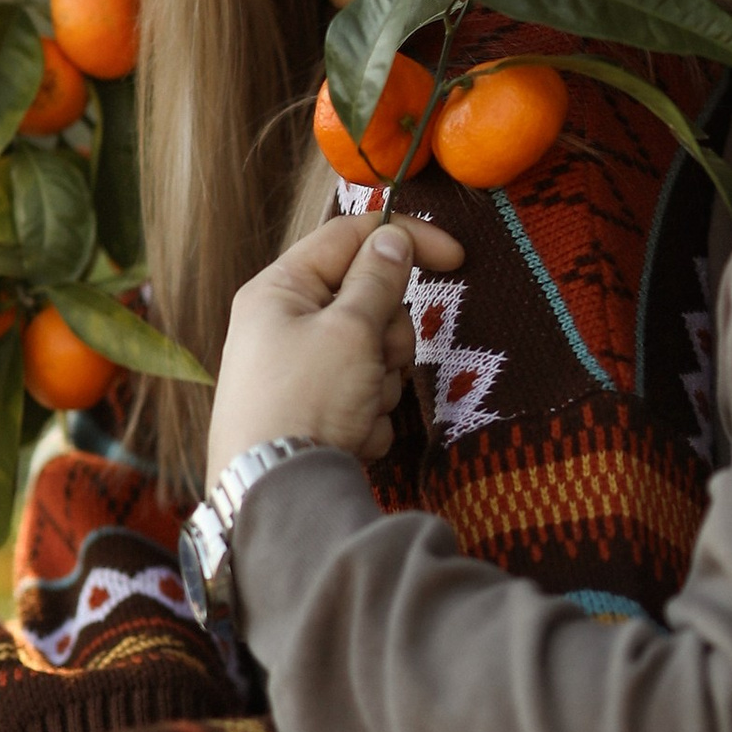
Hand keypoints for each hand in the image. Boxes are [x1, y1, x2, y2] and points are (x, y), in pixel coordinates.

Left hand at [204, 211, 465, 489]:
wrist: (276, 494)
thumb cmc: (304, 401)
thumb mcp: (349, 331)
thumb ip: (377, 281)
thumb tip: (392, 238)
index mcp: (280, 290)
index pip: (349, 237)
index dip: (405, 240)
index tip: (456, 258)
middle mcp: (285, 325)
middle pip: (368, 300)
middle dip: (388, 334)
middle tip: (377, 359)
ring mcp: (301, 372)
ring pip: (373, 353)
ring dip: (381, 381)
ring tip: (356, 407)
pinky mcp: (315, 412)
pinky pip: (365, 396)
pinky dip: (367, 415)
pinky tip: (349, 434)